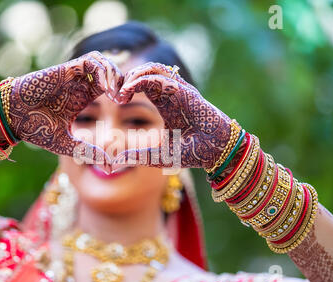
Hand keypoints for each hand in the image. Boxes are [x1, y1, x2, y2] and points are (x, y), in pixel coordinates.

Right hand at [8, 51, 122, 164]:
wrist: (13, 118)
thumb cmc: (37, 130)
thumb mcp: (69, 145)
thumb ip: (89, 152)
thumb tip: (111, 167)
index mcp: (84, 97)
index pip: (111, 86)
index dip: (122, 91)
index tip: (126, 104)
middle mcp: (81, 84)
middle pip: (111, 70)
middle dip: (123, 81)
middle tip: (125, 98)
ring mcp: (74, 75)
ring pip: (103, 62)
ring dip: (114, 75)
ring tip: (116, 95)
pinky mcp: (66, 69)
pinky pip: (91, 61)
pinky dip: (102, 71)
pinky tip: (106, 89)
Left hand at [113, 62, 231, 169]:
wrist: (217, 151)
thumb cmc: (192, 152)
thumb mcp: (158, 154)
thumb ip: (139, 155)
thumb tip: (116, 160)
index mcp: (165, 103)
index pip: (143, 84)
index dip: (128, 87)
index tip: (116, 98)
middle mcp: (171, 93)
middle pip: (146, 72)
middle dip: (128, 78)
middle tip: (115, 92)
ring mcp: (179, 90)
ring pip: (153, 69)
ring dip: (134, 75)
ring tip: (122, 90)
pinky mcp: (185, 91)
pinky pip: (161, 77)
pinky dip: (143, 79)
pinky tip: (130, 89)